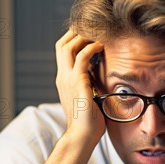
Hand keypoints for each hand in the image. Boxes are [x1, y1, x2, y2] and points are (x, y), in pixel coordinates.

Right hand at [54, 28, 104, 145]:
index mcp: (64, 80)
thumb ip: (90, 84)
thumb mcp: (88, 97)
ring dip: (84, 36)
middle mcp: (62, 76)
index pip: (63, 51)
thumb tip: (102, 77)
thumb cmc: (89, 121)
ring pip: (68, 46)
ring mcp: (67, 79)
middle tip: (94, 29)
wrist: (82, 135)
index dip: (74, 39)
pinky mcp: (77, 83)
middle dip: (76, 32)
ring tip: (99, 34)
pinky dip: (91, 48)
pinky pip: (81, 57)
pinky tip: (101, 46)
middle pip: (62, 44)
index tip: (90, 34)